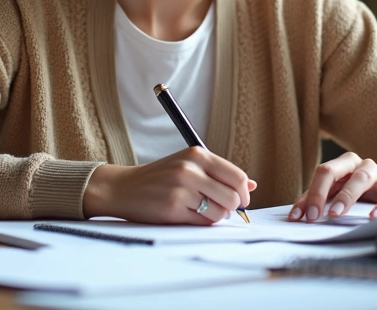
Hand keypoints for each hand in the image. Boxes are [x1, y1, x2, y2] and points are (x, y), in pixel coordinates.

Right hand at [82, 146, 255, 224]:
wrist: (123, 187)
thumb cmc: (160, 177)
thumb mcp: (189, 165)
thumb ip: (220, 173)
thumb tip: (253, 185)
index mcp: (197, 154)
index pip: (237, 176)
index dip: (244, 193)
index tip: (241, 201)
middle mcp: (190, 169)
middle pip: (232, 196)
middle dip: (231, 208)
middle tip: (221, 209)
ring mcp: (181, 189)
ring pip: (219, 212)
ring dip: (215, 216)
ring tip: (201, 210)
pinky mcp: (172, 208)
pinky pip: (203, 222)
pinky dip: (201, 222)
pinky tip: (189, 215)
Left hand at [289, 152, 376, 222]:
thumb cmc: (359, 190)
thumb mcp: (338, 192)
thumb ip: (317, 200)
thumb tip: (296, 215)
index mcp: (340, 165)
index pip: (320, 175)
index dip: (309, 194)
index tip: (300, 217)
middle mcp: (356, 164)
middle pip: (333, 171)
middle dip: (320, 192)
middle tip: (313, 216)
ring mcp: (376, 173)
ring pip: (360, 178)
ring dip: (346, 196)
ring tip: (336, 214)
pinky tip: (375, 217)